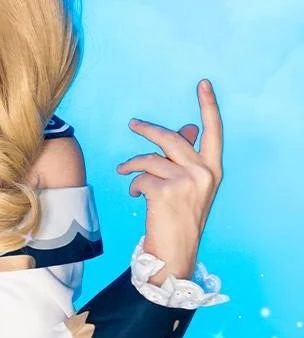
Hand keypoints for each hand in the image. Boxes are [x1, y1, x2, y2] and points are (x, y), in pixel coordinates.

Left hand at [115, 79, 223, 281]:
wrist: (176, 252)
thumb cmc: (181, 219)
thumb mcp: (191, 187)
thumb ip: (187, 159)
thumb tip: (187, 129)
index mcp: (213, 170)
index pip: (213, 132)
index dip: (208, 106)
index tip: (203, 85)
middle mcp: (203, 173)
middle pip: (171, 138)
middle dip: (148, 130)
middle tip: (133, 124)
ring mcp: (185, 182)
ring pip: (150, 158)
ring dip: (133, 165)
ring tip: (124, 172)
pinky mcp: (164, 191)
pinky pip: (140, 177)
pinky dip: (133, 185)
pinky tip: (135, 195)